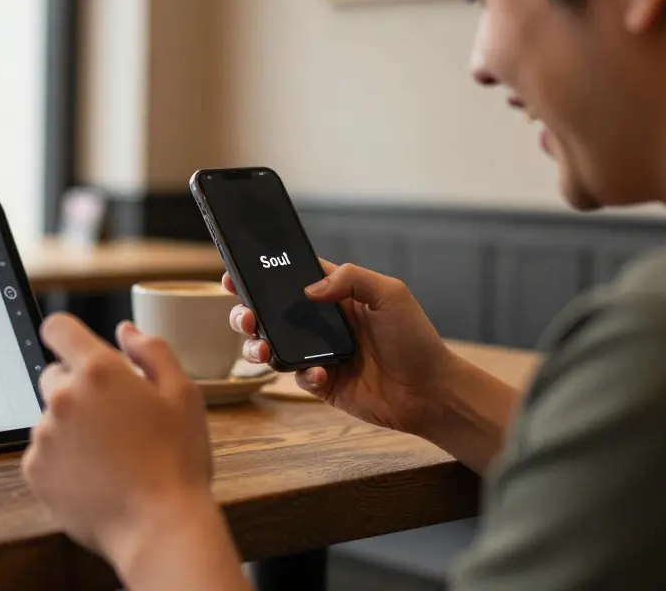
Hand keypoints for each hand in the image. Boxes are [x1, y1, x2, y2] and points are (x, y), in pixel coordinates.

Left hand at [22, 313, 217, 564]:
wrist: (158, 527)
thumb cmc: (177, 460)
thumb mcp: (183, 395)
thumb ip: (153, 352)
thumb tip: (125, 332)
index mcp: (98, 371)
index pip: (58, 329)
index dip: (68, 337)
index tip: (79, 351)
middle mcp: (62, 398)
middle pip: (54, 376)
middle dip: (78, 388)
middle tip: (113, 418)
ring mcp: (43, 436)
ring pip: (50, 418)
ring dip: (71, 427)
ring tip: (109, 455)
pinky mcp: (34, 470)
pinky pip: (43, 452)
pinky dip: (62, 459)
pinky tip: (95, 475)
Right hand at [226, 261, 457, 434]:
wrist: (430, 392)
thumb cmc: (415, 339)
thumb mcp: (390, 294)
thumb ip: (350, 279)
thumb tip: (308, 288)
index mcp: (336, 294)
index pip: (291, 277)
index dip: (262, 274)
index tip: (235, 274)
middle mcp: (322, 322)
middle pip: (269, 312)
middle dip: (247, 312)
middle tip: (246, 316)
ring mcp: (319, 353)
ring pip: (272, 345)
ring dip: (258, 346)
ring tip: (263, 349)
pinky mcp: (322, 383)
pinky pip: (295, 376)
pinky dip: (300, 374)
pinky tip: (320, 374)